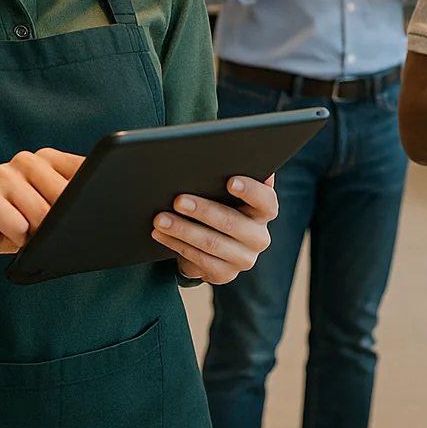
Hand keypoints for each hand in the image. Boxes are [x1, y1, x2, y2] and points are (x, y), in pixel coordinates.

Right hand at [0, 148, 83, 267]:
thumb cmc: (17, 224)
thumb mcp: (51, 210)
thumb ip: (70, 200)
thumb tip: (99, 206)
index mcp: (47, 158)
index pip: (83, 171)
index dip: (89, 196)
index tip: (86, 210)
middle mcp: (26, 159)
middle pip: (64, 195)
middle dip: (58, 221)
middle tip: (40, 226)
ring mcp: (4, 174)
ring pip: (43, 214)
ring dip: (36, 233)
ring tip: (22, 229)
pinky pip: (19, 226)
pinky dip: (17, 238)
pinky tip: (5, 232)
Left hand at [153, 174, 279, 284]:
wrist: (212, 243)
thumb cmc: (220, 205)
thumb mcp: (226, 193)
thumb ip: (230, 176)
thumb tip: (227, 153)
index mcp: (265, 211)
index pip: (266, 201)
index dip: (250, 191)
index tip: (230, 181)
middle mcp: (259, 237)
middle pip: (232, 223)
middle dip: (203, 210)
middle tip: (178, 200)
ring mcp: (243, 259)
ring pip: (211, 243)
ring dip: (182, 230)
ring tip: (160, 219)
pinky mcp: (224, 274)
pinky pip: (199, 260)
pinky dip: (176, 245)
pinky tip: (161, 235)